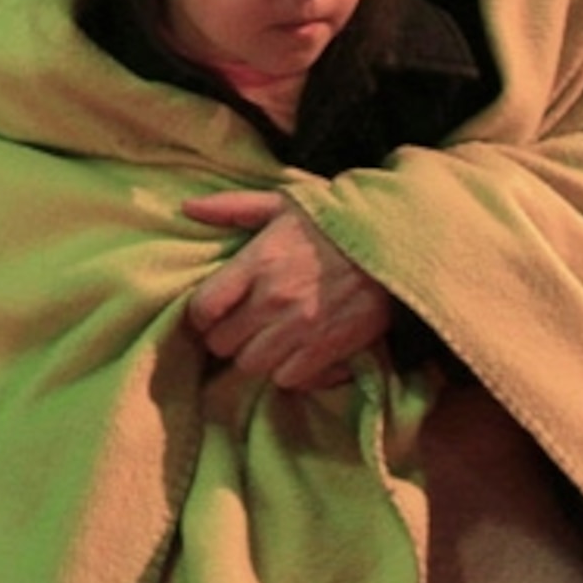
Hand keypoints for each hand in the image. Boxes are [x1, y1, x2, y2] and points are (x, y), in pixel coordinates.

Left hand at [181, 189, 393, 392]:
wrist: (395, 244)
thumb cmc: (335, 222)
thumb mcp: (283, 203)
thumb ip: (233, 207)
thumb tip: (187, 208)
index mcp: (258, 262)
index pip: (203, 308)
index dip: (202, 314)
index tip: (213, 311)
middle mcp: (273, 300)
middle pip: (222, 343)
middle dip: (227, 336)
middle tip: (240, 325)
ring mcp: (299, 329)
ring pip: (250, 366)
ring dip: (254, 356)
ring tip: (266, 340)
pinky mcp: (326, 350)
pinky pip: (287, 379)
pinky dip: (287, 371)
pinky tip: (294, 352)